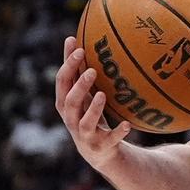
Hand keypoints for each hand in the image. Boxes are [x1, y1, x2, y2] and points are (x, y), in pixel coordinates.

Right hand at [55, 35, 130, 170]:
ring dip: (93, 108)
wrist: (101, 152)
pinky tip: (127, 125)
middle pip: (69, 101)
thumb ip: (79, 70)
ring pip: (85, 122)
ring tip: (102, 94)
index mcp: (66, 103)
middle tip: (91, 70)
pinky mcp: (101, 146)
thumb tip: (74, 37)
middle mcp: (71, 119)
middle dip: (78, 86)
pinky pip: (109, 139)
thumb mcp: (85, 93)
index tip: (77, 45)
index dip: (67, 65)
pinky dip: (117, 132)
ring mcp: (85, 134)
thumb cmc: (90, 115)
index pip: (62, 81)